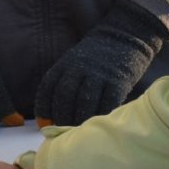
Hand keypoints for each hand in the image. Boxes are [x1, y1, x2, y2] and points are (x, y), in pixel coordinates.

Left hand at [34, 0, 168, 125]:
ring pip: (84, 103)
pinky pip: (107, 103)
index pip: (48, 87)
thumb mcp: (75, 59)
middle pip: (64, 97)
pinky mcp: (118, 80)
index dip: (44, 108)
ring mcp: (99, 74)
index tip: (43, 124)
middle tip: (62, 132)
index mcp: (66, 63)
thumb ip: (65, 80)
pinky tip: (98, 124)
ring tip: (79, 132)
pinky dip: (101, 116)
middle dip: (61, 117)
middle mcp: (80, 68)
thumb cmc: (97, 55)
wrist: (125, 35)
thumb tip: (52, 114)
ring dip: (79, 120)